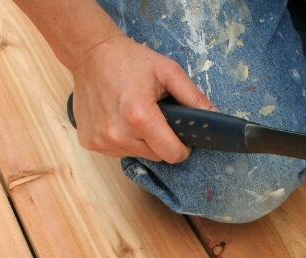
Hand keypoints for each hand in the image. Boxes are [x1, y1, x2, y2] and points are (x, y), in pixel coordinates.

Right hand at [71, 34, 214, 162]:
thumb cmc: (130, 60)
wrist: (90, 54)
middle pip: (156, 156)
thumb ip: (193, 97)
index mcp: (139, 116)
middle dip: (161, 140)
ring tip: (134, 114)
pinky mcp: (91, 142)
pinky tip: (119, 118)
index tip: (180, 136)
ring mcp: (102, 140)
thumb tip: (214, 117)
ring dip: (142, 140)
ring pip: (138, 154)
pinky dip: (124, 139)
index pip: (172, 154)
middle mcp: (118, 133)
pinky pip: (119, 151)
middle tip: (155, 116)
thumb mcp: (168, 71)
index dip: (181, 147)